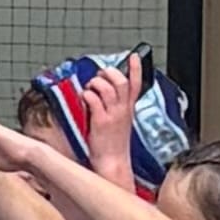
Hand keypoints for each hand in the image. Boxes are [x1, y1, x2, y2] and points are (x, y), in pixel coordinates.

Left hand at [85, 56, 141, 186]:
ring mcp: (112, 115)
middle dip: (109, 73)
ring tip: (89, 89)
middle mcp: (122, 110)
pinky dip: (87, 94)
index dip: (135, 69)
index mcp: (128, 109)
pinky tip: (84, 98)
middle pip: (121, 81)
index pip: (136, 84)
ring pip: (107, 87)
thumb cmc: (113, 145)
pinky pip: (93, 99)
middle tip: (99, 77)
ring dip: (95, 83)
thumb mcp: (119, 123)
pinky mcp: (100, 121)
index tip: (133, 56)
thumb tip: (101, 93)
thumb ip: (114, 108)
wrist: (113, 163)